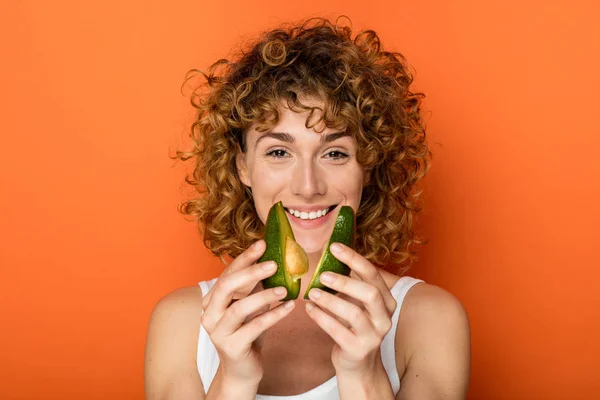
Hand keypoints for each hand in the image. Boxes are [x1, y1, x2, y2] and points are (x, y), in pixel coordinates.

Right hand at [200, 239, 295, 382]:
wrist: (241, 371)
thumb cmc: (246, 333)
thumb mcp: (248, 307)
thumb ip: (253, 288)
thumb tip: (274, 259)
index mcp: (211, 300)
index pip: (227, 273)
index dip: (245, 258)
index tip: (262, 244)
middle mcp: (209, 314)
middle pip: (227, 286)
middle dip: (251, 272)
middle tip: (274, 264)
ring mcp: (218, 332)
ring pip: (240, 308)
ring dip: (264, 296)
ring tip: (285, 289)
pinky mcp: (232, 347)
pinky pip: (254, 327)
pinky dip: (273, 315)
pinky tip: (289, 307)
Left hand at [304, 242, 396, 373]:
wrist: (357, 362)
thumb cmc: (354, 325)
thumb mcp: (358, 303)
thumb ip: (350, 283)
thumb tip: (328, 253)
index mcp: (387, 300)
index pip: (373, 274)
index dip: (354, 259)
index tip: (334, 247)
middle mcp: (385, 317)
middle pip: (369, 293)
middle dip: (345, 282)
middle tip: (322, 274)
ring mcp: (373, 335)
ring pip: (353, 313)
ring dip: (330, 300)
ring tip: (312, 292)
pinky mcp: (358, 350)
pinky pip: (337, 330)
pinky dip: (321, 317)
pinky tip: (309, 308)